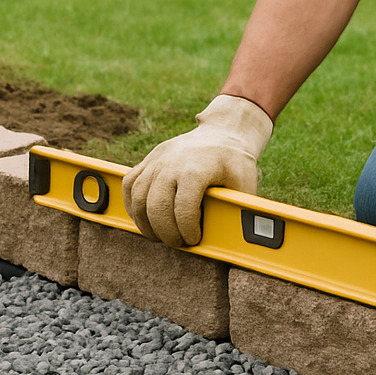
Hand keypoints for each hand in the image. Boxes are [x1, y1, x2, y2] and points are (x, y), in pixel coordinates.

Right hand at [122, 95, 273, 247]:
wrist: (222, 132)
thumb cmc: (234, 161)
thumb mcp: (245, 181)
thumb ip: (239, 208)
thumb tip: (241, 234)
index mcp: (196, 170)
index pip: (182, 209)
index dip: (186, 231)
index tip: (194, 239)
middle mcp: (172, 163)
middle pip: (156, 207)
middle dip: (166, 233)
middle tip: (178, 242)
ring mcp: (157, 160)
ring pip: (138, 198)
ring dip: (146, 224)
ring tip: (160, 236)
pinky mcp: (148, 160)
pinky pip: (130, 185)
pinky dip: (133, 206)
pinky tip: (145, 219)